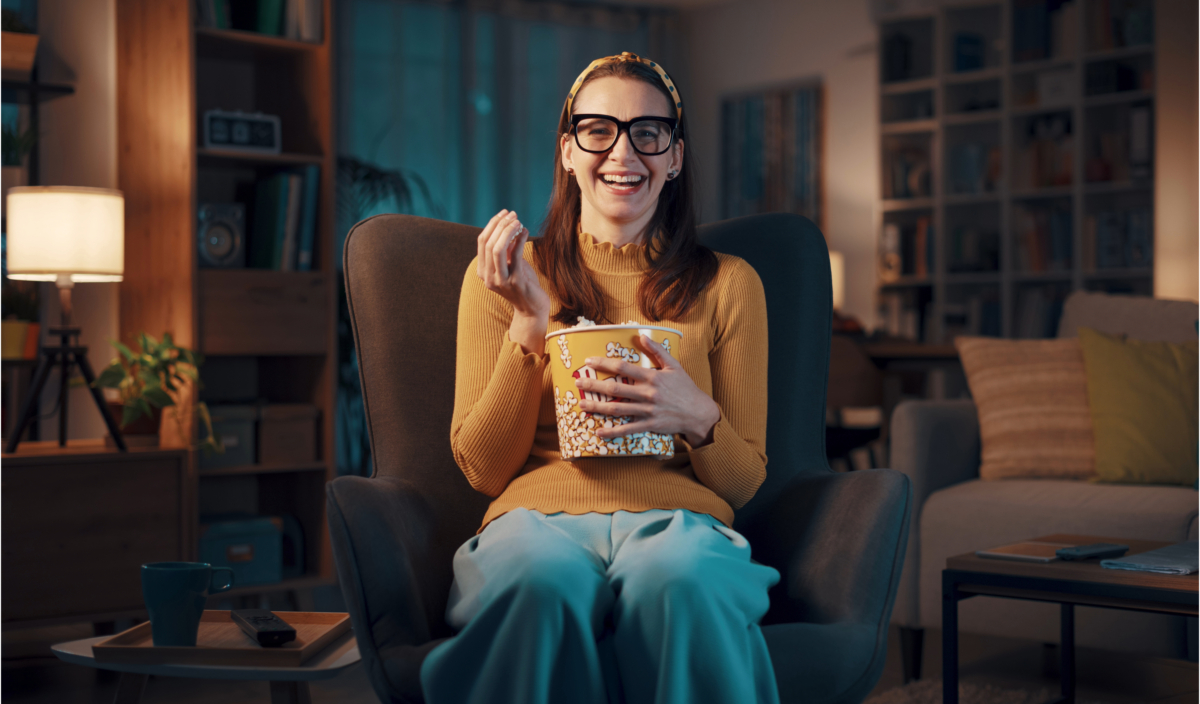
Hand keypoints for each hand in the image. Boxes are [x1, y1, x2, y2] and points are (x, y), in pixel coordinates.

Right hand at [477, 209, 550, 352]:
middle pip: (488, 243)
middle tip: (514, 215)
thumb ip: (507, 249)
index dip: (492, 224)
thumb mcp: (511, 264)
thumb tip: (508, 225)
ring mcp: (501, 281)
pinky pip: (516, 256)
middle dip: (500, 225)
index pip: (482, 242)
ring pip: (497, 249)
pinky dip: (520, 240)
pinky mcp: (516, 282)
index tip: (505, 214)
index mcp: (483, 272)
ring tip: (518, 221)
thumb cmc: (523, 283)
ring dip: (508, 231)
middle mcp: (488, 277)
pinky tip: (526, 232)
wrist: (532, 309)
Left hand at [574, 334, 720, 447]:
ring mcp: (648, 411)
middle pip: (616, 389)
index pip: (623, 368)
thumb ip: (657, 351)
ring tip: (582, 404)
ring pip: (618, 409)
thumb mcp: (675, 365)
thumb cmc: (686, 388)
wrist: (699, 413)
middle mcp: (648, 394)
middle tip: (578, 383)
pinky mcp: (649, 425)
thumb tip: (642, 336)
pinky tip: (599, 432)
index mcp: (652, 377)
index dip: (604, 363)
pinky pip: (628, 429)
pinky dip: (613, 432)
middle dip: (594, 386)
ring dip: (597, 407)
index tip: (589, 361)